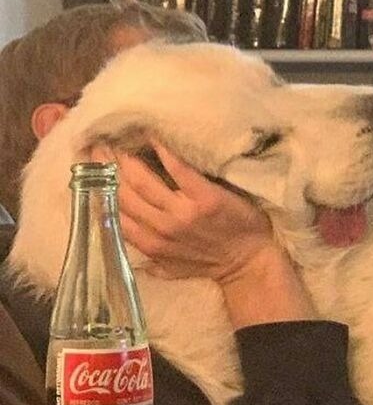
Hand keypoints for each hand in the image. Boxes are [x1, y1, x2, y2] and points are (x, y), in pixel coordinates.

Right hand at [92, 143, 272, 283]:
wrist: (249, 263)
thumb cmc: (213, 264)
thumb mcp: (174, 270)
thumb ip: (150, 262)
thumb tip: (129, 255)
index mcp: (150, 245)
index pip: (114, 213)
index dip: (98, 190)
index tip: (90, 170)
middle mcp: (161, 228)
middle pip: (123, 192)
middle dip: (106, 167)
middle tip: (98, 145)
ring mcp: (182, 213)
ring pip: (142, 180)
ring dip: (127, 157)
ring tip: (118, 138)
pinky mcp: (204, 198)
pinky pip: (177, 168)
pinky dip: (163, 149)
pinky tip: (153, 135)